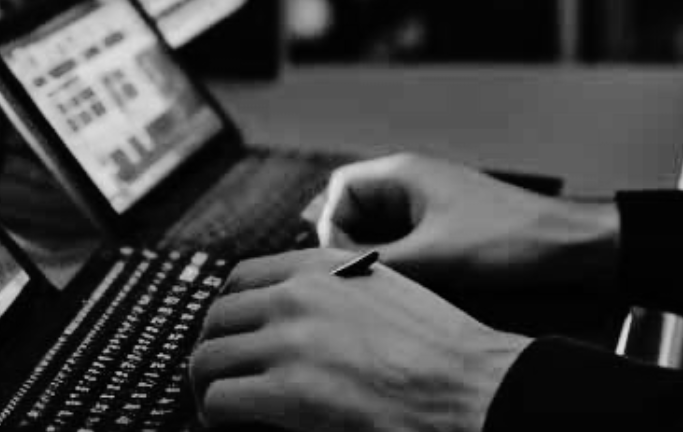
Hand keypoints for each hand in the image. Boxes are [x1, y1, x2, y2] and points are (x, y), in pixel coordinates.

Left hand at [189, 249, 530, 431]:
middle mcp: (298, 295)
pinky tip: (233, 425)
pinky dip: (217, 415)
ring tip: (221, 406)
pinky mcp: (289, 392)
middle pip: (216, 319)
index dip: (228, 313)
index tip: (230, 336)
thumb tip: (297, 310)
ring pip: (208, 359)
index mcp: (321, 266)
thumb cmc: (443, 350)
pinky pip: (220, 400)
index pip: (240, 279)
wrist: (473, 387)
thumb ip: (336, 290)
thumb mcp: (384, 290)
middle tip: (221, 378)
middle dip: (214, 351)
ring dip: (209, 386)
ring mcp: (290, 342)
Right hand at [315, 154, 619, 294]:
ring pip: (378, 229)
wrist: (567, 246)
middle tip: (357, 279)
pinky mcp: (445, 227)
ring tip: (384, 287)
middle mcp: (412, 183)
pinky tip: (407, 289)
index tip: (343, 263)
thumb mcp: (433, 256)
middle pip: (354, 210)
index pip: (339, 190)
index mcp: (404, 173)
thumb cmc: (507, 240)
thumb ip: (377, 260)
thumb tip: (333, 273)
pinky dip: (398, 262)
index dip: (332, 226)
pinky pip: (404, 241)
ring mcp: (430, 205)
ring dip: (375, 256)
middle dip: (349, 244)